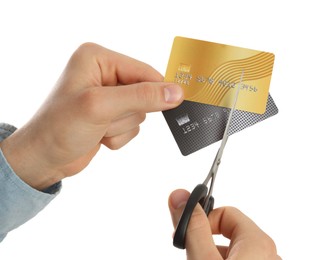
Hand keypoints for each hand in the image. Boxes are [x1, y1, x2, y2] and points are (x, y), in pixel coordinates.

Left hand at [0, 43, 182, 189]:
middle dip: (126, 113)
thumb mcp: (101, 106)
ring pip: (139, 113)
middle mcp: (104, 75)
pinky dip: (119, 136)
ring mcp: (108, 97)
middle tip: (105, 119)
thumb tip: (175, 92)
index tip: (174, 101)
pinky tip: (99, 136)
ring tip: (98, 128)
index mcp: (98, 59)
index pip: (143, 70)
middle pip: (144, 93)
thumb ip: (141, 97)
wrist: (43, 158)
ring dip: (121, 127)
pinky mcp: (111, 116)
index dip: (157, 88)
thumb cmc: (58, 127)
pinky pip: (132, 126)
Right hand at [168, 189, 280, 259]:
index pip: (224, 212)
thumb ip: (192, 228)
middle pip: (227, 231)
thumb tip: (180, 196)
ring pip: (231, 251)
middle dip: (204, 239)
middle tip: (189, 253)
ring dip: (210, 254)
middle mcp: (267, 254)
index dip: (201, 220)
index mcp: (258, 243)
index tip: (185, 233)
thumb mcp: (204, 259)